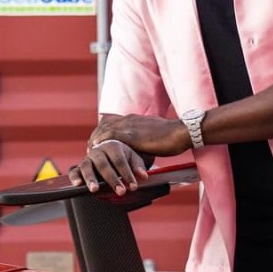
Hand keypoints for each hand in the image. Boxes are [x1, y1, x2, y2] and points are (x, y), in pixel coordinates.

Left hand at [68, 114, 193, 192]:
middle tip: (90, 149)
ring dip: (96, 140)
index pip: (113, 122)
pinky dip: (102, 142)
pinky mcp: (132, 134)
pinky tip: (95, 149)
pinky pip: (111, 136)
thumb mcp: (155, 135)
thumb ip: (145, 139)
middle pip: (105, 125)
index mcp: (135, 119)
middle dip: (96, 137)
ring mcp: (130, 126)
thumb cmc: (173, 137)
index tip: (98, 143)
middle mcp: (130, 119)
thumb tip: (143, 147)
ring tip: (90, 152)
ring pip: (105, 130)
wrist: (182, 132)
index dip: (103, 132)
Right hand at [68, 137, 149, 195]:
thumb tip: (143, 177)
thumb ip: (138, 167)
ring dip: (91, 179)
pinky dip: (74, 177)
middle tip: (121, 192)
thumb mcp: (133, 159)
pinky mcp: (79, 167)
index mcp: (112, 145)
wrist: (110, 152)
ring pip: (87, 167)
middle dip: (112, 179)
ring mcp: (87, 159)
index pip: (120, 160)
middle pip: (103, 164)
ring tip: (95, 190)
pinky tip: (77, 185)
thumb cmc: (124, 157)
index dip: (127, 174)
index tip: (134, 187)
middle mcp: (98, 151)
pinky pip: (74, 171)